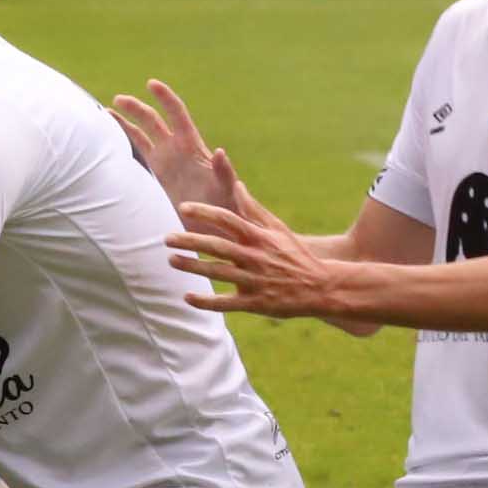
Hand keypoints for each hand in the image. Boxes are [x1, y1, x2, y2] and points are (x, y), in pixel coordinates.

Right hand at [111, 77, 250, 216]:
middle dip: (135, 108)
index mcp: (191, 146)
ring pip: (139, 136)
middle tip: (117, 100)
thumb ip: (223, 171)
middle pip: (151, 120)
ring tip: (105, 114)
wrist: (213, 227)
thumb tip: (220, 152)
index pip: (177, 113)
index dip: (165, 97)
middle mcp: (174, 150)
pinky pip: (135, 158)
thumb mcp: (226, 188)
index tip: (151, 83)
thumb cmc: (225, 206)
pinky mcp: (154, 178)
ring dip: (124, 124)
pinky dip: (122, 149)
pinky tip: (106, 147)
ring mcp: (163, 163)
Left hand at [170, 200, 346, 321]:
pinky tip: (187, 297)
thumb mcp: (278, 229)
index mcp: (259, 237)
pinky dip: (206, 301)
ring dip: (193, 267)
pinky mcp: (255, 303)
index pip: (228, 219)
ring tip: (171, 261)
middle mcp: (255, 257)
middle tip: (166, 237)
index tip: (183, 207)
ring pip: (218, 273)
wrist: (321, 287)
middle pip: (218, 246)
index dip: (205, 212)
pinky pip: (226, 303)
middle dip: (190, 240)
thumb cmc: (295, 255)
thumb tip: (237, 184)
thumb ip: (254, 209)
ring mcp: (255, 281)